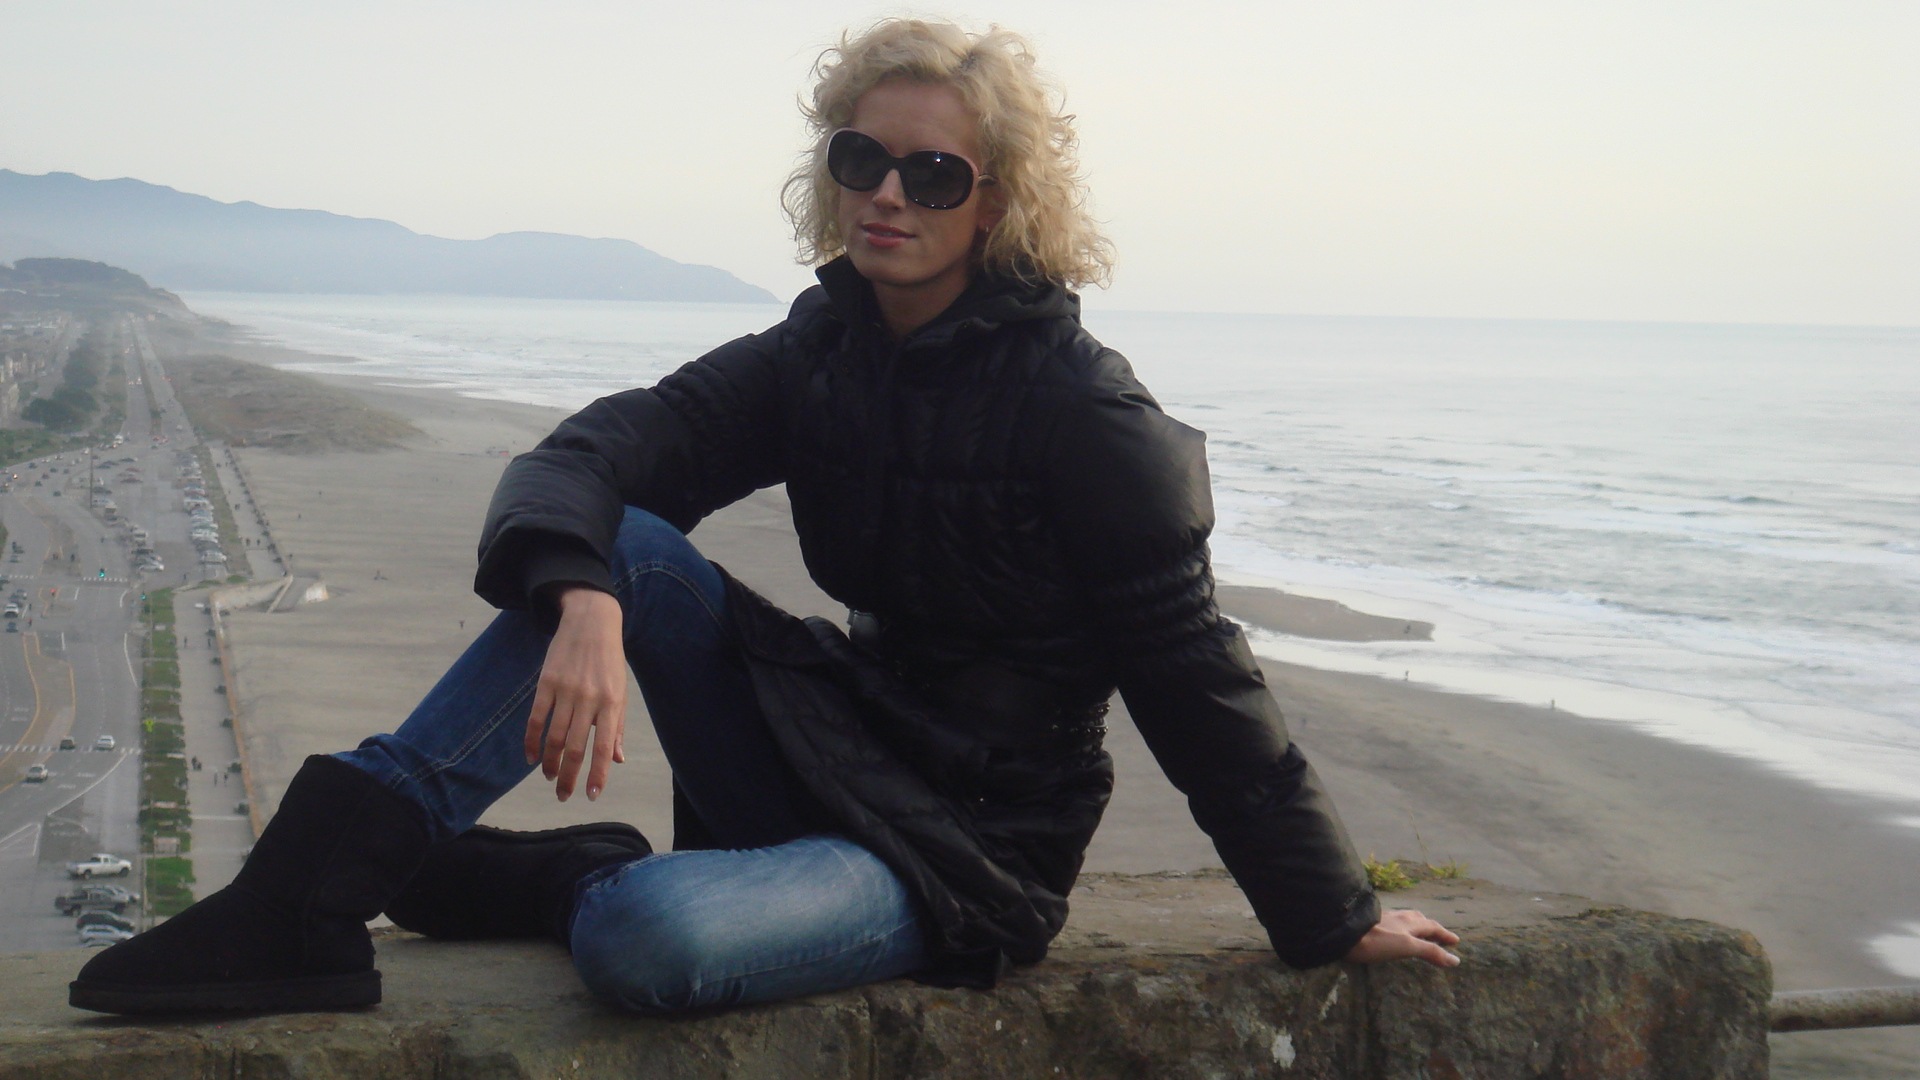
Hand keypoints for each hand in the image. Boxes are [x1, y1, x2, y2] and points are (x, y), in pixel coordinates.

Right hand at [524, 587, 626, 801]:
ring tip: (548, 777)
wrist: (592, 621)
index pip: (604, 747)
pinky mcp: (546, 683)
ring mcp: (566, 691)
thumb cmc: (609, 662)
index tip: (591, 796)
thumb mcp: (621, 692)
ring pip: (553, 737)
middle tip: (563, 796)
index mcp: (613, 703)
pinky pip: (536, 719)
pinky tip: (531, 757)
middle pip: (575, 748)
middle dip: (568, 777)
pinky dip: (531, 742)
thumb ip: (618, 727)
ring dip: (549, 763)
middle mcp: (590, 699)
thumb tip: (617, 760)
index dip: (597, 774)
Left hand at [1343, 908, 1460, 967]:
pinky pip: (1392, 922)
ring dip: (1416, 924)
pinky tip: (1393, 931)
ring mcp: (1384, 919)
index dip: (1444, 934)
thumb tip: (1455, 960)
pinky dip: (1401, 926)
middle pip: (1420, 920)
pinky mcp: (1371, 922)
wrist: (1344, 931)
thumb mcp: (1407, 947)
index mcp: (1410, 923)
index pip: (1432, 927)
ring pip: (1405, 919)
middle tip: (1439, 934)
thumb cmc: (1377, 941)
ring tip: (1419, 930)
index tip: (1456, 941)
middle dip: (1431, 927)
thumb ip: (1430, 952)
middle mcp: (1399, 918)